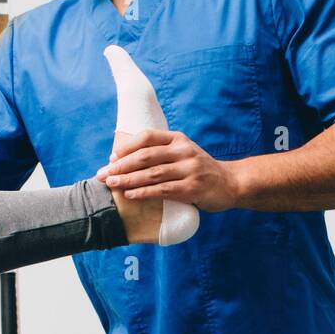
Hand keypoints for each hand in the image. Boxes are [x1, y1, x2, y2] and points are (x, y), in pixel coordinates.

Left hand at [96, 130, 241, 211]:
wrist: (231, 183)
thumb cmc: (200, 171)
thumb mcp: (184, 153)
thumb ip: (162, 153)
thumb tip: (127, 158)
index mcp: (178, 139)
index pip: (147, 138)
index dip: (126, 147)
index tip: (111, 159)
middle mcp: (184, 151)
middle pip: (145, 156)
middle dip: (121, 166)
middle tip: (103, 175)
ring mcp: (189, 169)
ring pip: (152, 173)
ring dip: (128, 180)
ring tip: (112, 185)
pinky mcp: (193, 188)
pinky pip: (163, 190)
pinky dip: (144, 193)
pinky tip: (131, 196)